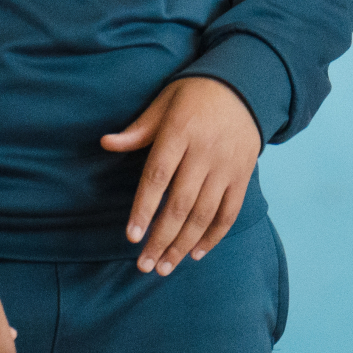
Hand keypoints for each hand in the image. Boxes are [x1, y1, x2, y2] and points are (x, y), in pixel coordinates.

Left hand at [99, 75, 261, 274]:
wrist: (245, 86)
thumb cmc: (195, 95)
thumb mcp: (164, 103)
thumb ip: (138, 130)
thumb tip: (106, 143)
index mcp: (180, 131)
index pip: (158, 176)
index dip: (144, 209)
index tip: (131, 236)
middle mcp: (205, 152)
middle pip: (181, 204)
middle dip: (161, 239)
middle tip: (144, 265)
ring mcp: (227, 166)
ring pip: (204, 214)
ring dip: (183, 244)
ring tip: (165, 267)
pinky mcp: (243, 175)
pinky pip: (230, 212)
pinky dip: (214, 236)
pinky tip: (196, 253)